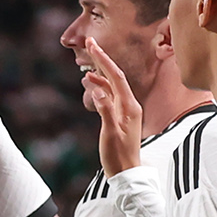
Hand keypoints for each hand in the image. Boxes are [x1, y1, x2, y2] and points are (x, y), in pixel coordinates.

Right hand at [84, 36, 143, 176]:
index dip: (103, 59)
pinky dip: (100, 86)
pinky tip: (90, 83)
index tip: (92, 45)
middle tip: (90, 43)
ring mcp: (125, 110)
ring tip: (86, 63)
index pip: (115, 76)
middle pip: (115, 76)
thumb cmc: (118, 155)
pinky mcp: (120, 116)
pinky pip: (110, 95)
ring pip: (112, 85)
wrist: (127, 173)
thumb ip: (105, 110)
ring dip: (99, 72)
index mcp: (129, 106)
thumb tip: (98, 90)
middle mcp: (130, 104)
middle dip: (102, 59)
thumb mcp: (111, 133)